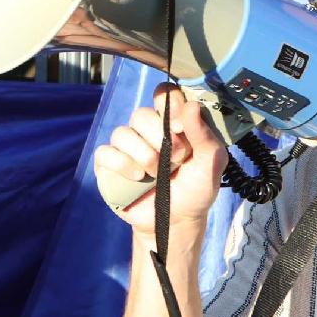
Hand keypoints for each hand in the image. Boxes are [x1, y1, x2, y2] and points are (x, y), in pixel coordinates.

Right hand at [91, 83, 226, 231]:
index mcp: (171, 123)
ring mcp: (126, 148)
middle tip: (175, 159)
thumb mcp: (211, 163)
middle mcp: (146, 131)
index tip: (180, 127)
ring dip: (142, 154)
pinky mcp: (109, 165)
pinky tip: (137, 177)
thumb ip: (205, 135)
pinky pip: (105, 152)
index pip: (163, 95)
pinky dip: (121, 164)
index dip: (170, 106)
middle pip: (140, 114)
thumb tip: (191, 106)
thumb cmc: (196, 190)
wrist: (176, 222)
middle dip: (159, 137)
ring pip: (122, 133)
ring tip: (156, 174)